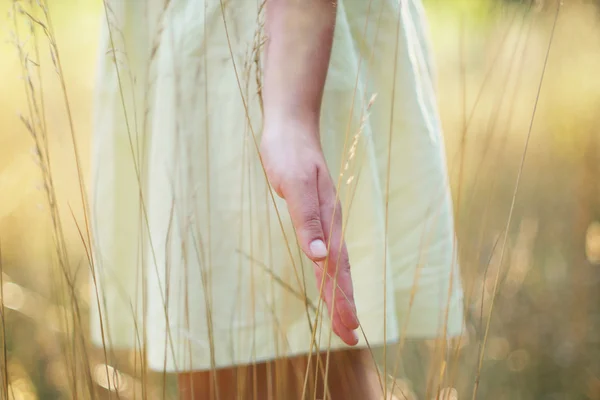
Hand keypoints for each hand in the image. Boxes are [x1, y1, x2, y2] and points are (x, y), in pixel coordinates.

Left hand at [260, 120, 359, 344]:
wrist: (289, 127)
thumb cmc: (288, 152)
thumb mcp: (293, 184)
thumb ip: (307, 220)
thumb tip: (318, 258)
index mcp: (328, 221)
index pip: (337, 269)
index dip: (342, 298)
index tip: (348, 328)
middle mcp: (329, 224)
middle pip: (340, 272)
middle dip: (344, 305)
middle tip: (350, 337)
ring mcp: (323, 220)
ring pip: (333, 265)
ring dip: (338, 293)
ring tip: (343, 319)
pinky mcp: (313, 216)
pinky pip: (324, 252)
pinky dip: (328, 273)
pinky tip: (327, 280)